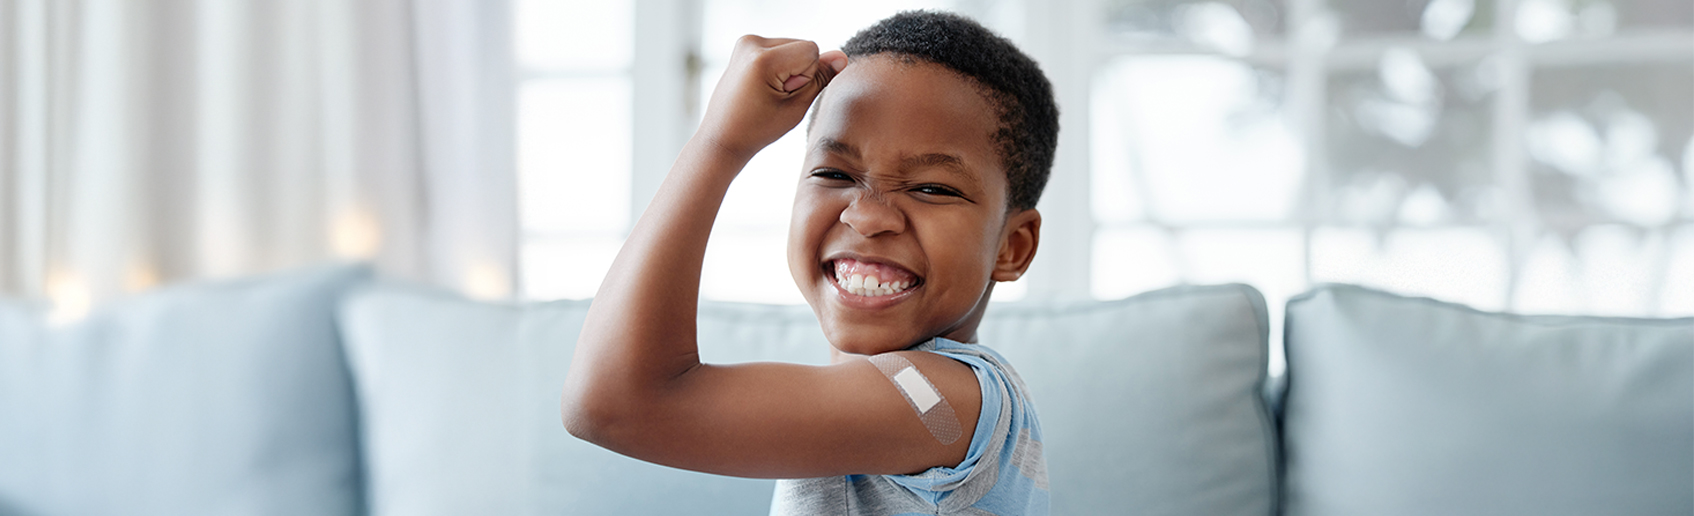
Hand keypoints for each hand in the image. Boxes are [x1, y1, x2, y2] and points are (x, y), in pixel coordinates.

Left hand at [696, 35, 848, 161]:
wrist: (722, 137)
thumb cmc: (756, 129)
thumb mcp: (796, 107)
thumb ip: (820, 78)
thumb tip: (841, 57)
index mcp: (763, 59)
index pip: (812, 50)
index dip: (807, 76)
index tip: (784, 95)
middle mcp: (751, 43)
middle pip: (803, 46)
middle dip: (798, 71)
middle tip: (774, 96)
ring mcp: (746, 42)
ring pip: (793, 47)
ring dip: (789, 69)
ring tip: (767, 92)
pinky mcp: (746, 45)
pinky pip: (780, 49)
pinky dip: (779, 66)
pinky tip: (763, 85)